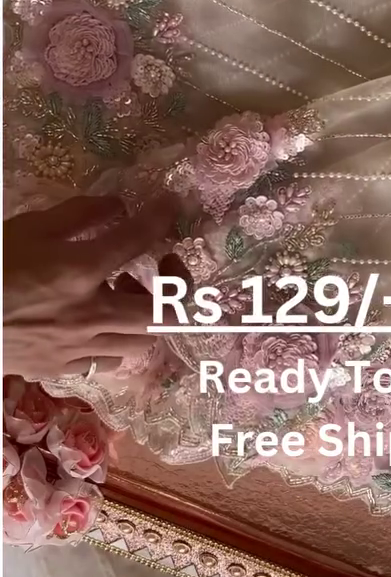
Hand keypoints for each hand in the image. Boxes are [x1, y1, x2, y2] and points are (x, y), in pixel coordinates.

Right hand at [3, 195, 179, 379]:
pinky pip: (107, 363)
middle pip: (164, 312)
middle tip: (161, 263)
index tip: (169, 206)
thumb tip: (118, 206)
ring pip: (141, 343)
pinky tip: (97, 325)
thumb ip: (79, 215)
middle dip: (175, 284)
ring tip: (124, 294)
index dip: (161, 217)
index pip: (139, 238)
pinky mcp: (59, 370)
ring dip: (145, 316)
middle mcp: (90, 315)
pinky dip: (115, 343)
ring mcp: (77, 349)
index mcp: (81, 270)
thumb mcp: (29, 227)